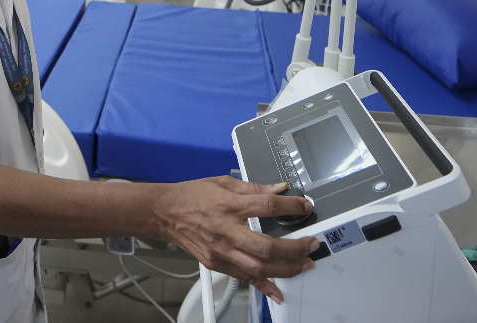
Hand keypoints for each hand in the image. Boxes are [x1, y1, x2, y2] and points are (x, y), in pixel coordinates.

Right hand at [154, 177, 317, 304]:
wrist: (164, 213)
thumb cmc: (192, 196)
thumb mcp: (223, 183)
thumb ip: (254, 188)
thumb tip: (280, 189)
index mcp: (229, 205)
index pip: (267, 206)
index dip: (291, 206)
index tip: (306, 207)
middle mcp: (226, 231)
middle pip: (267, 246)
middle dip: (295, 248)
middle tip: (312, 244)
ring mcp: (221, 251)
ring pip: (259, 267)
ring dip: (287, 268)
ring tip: (305, 264)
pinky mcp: (217, 264)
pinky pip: (245, 278)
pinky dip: (264, 286)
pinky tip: (278, 292)